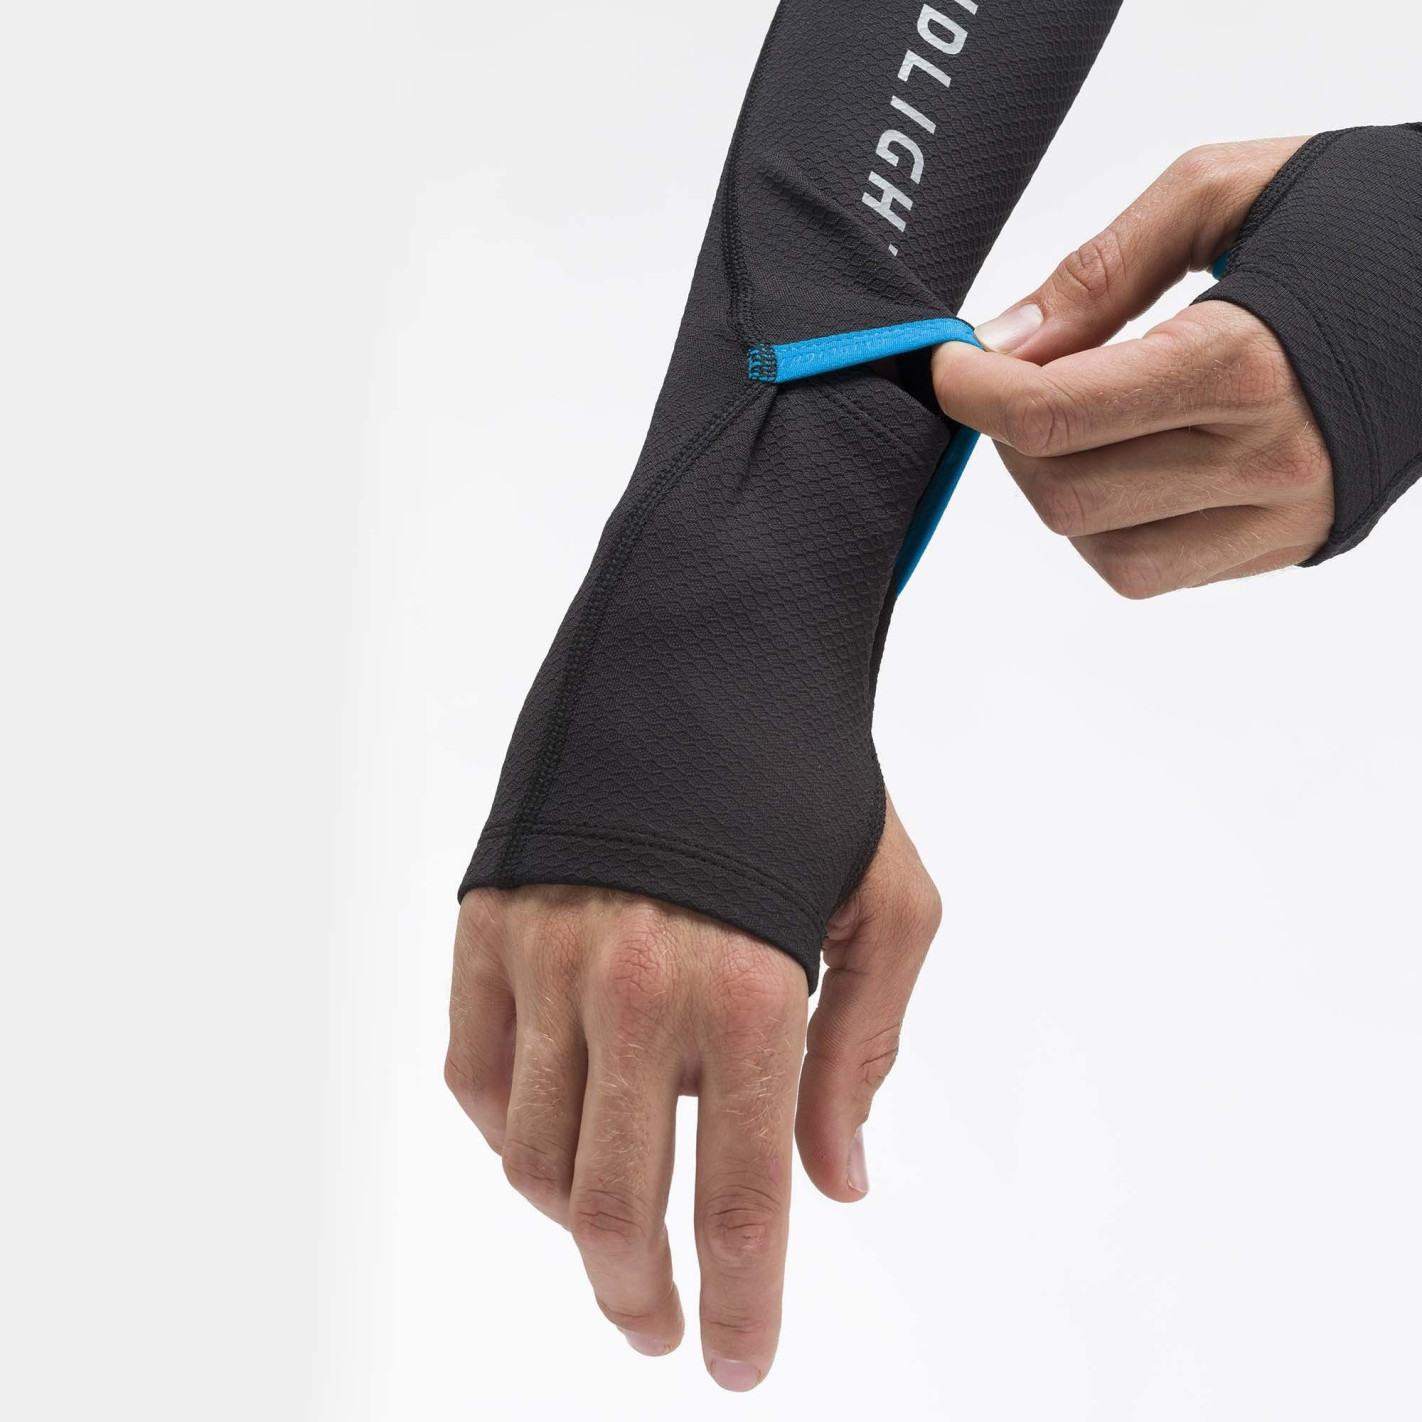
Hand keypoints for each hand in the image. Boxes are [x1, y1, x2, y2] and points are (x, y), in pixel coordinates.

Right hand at [445, 796, 939, 1389]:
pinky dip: (507, 1129)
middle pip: (617, 1208)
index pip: (736, 1205)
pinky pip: (473, 1076)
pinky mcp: (486, 927)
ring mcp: (547, 959)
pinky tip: (552, 1130)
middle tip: (658, 1331)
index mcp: (752, 993)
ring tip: (611, 1231)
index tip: (736, 1365)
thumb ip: (861, 1053)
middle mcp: (638, 989)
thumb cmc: (809, 787)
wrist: (705, 657)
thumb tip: (836, 1185)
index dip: (739, 1308)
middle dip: (641, 1297)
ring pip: (531, 1157)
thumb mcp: (887, 909)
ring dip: (572, 1223)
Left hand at [933, 139, 1335, 596]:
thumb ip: (1100, 270)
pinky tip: (1135, 458)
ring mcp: (1280, 516)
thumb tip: (1006, 344)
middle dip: (1012, 440)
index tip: (945, 366)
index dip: (973, 394)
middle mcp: (1266, 458)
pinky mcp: (1284, 545)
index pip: (1056, 414)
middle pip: (1064, 496)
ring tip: (1087, 422)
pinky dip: (1112, 523)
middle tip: (1022, 382)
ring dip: (1062, 490)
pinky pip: (1154, 569)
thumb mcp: (1222, 192)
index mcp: (1245, 361)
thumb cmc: (1362, 218)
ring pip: (1103, 552)